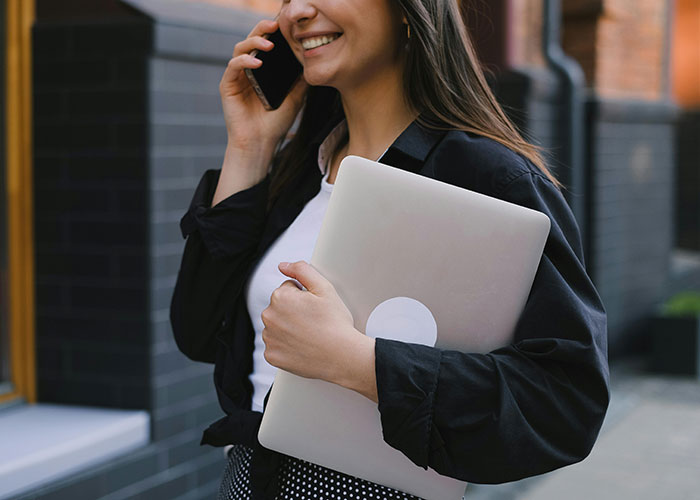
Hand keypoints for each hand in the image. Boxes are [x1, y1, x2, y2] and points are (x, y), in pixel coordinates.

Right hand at [220, 19, 307, 153]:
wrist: (261, 143)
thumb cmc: (276, 123)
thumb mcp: (295, 97)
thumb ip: (300, 79)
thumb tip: (311, 59)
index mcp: (263, 71)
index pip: (266, 44)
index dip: (273, 32)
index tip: (286, 25)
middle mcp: (248, 70)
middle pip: (251, 40)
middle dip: (262, 29)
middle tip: (275, 24)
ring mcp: (237, 77)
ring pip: (240, 48)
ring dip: (254, 42)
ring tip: (269, 44)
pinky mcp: (227, 86)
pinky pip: (233, 66)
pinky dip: (244, 61)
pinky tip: (257, 63)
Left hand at [261, 261, 377, 401]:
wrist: (343, 356)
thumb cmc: (336, 323)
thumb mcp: (324, 288)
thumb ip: (302, 270)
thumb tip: (283, 265)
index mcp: (280, 297)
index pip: (288, 289)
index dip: (304, 297)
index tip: (315, 308)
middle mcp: (269, 317)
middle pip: (280, 308)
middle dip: (294, 311)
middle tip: (314, 322)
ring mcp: (269, 338)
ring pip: (277, 326)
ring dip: (288, 328)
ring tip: (309, 335)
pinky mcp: (272, 356)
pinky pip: (276, 346)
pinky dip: (286, 347)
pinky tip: (302, 347)